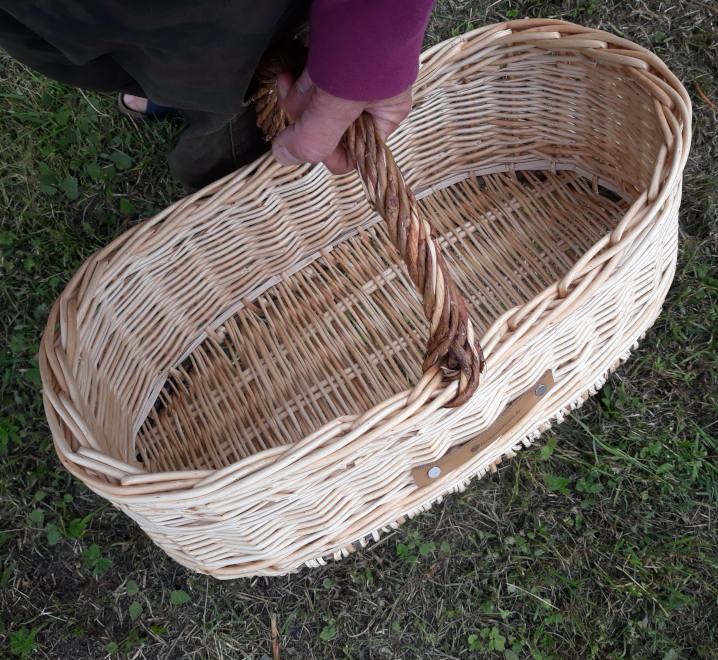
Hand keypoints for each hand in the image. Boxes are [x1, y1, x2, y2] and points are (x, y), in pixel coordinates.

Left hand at [271, 68, 412, 173]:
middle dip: (304, 116)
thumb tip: (284, 157)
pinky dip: (297, 75)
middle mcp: (368, 100)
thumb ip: (313, 136)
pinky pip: (309, 76)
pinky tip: (292, 68)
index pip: (348, 155)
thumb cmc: (368, 40)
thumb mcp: (340, 101)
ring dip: (297, 94)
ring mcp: (350, 77)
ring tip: (294, 77)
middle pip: (324, 129)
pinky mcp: (333, 54)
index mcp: (384, 116)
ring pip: (313, 103)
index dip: (323, 150)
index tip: (305, 136)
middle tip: (297, 98)